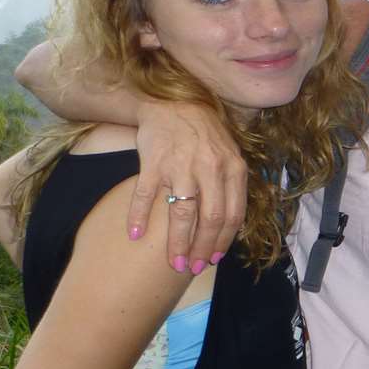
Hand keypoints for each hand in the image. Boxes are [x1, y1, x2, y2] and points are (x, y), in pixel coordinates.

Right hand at [129, 101, 246, 273]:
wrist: (173, 101)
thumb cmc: (203, 133)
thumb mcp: (229, 153)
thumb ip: (231, 185)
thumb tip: (231, 227)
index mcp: (232, 168)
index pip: (232, 214)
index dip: (223, 241)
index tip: (212, 259)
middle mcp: (209, 167)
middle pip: (210, 218)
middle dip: (201, 249)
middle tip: (190, 268)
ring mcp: (181, 164)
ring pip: (182, 212)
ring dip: (177, 242)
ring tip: (172, 262)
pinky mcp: (154, 161)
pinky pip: (146, 194)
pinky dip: (140, 216)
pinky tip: (136, 234)